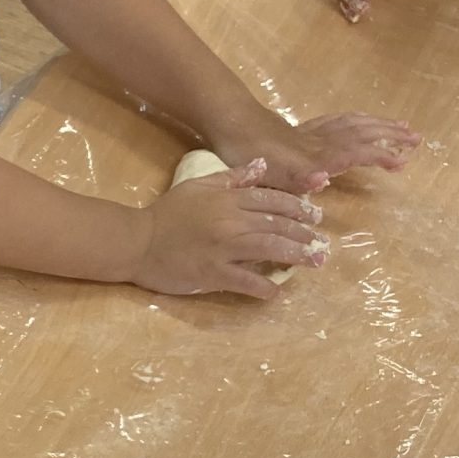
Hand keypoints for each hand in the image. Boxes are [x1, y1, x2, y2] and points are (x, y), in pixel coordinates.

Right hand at [131, 164, 326, 301]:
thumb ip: (231, 177)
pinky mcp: (212, 273)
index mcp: (228, 199)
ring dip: (295, 256)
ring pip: (269, 249)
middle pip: (277, 225)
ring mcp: (222, 248)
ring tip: (314, 262)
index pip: (272, 200)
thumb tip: (262, 165)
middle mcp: (231, 221)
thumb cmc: (167, 213)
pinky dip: (263, 287)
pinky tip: (276, 292)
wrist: (136, 241)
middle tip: (322, 244)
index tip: (316, 217)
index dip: (298, 208)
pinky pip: (244, 280)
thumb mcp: (199, 186)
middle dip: (304, 234)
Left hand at [210, 109, 423, 190]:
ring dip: (379, 124)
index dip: (380, 156)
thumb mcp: (268, 173)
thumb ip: (297, 179)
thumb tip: (325, 179)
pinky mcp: (303, 127)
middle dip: (391, 135)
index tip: (402, 162)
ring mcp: (313, 132)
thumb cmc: (246, 153)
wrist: (230, 123)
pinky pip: (338, 119)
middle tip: (416, 140)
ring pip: (354, 123)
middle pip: (363, 133)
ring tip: (401, 126)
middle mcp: (321, 141)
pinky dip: (356, 119)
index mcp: (316, 155)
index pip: (358, 152)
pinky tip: (362, 121)